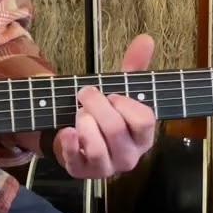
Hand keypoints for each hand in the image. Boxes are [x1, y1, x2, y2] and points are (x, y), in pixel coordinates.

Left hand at [53, 34, 156, 178]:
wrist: (77, 134)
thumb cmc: (105, 113)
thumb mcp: (119, 89)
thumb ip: (134, 66)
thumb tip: (145, 39)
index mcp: (144, 136)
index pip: (144, 120)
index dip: (124, 103)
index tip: (111, 94)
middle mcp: (130, 156)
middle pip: (115, 129)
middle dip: (96, 105)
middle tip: (85, 94)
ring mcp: (107, 168)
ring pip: (98, 147)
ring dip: (84, 123)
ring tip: (78, 113)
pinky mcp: (83, 173)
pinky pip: (76, 161)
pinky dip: (69, 143)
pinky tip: (66, 131)